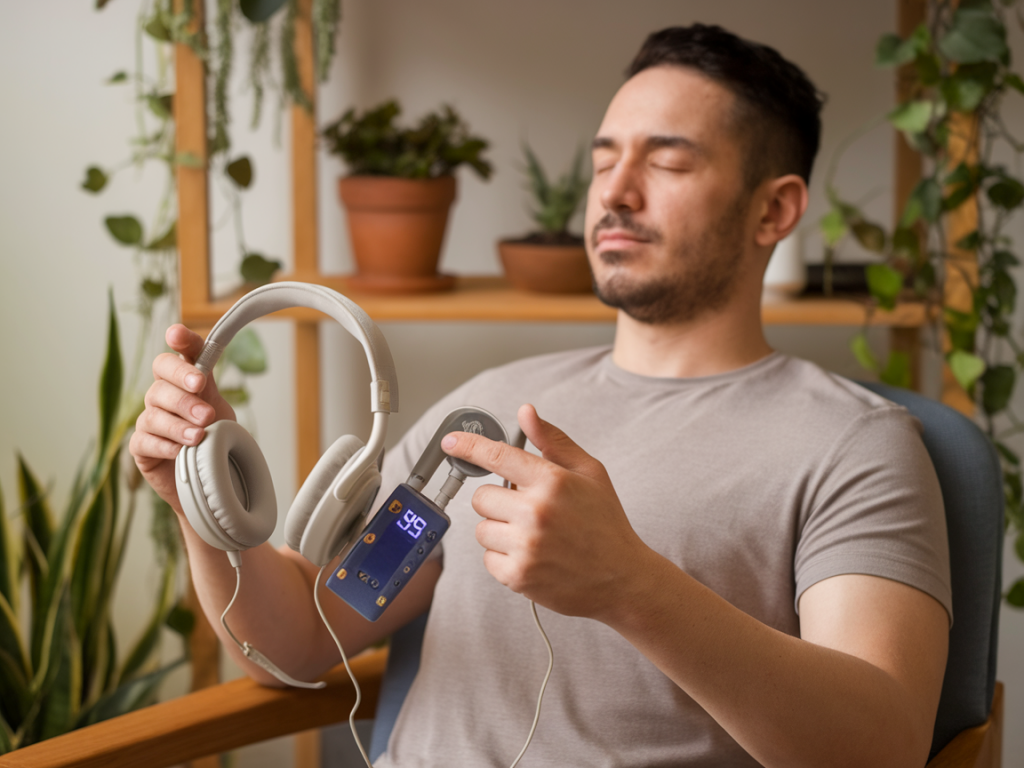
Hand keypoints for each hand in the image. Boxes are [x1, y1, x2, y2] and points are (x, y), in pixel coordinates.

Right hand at [129, 324, 235, 511]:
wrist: (212, 480)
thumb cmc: (216, 440)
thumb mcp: (220, 412)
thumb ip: (211, 392)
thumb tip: (201, 373)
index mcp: (186, 381)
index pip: (181, 354)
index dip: (180, 342)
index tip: (177, 335)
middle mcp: (163, 395)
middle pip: (162, 381)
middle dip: (184, 395)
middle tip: (207, 412)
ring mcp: (148, 420)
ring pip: (155, 413)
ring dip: (179, 425)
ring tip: (200, 436)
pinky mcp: (140, 446)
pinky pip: (145, 441)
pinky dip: (165, 446)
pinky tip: (181, 452)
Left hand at [441, 404, 651, 621]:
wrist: (623, 579)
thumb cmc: (605, 522)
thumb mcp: (590, 473)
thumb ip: (553, 441)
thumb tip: (526, 412)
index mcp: (552, 481)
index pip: (496, 455)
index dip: (468, 446)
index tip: (451, 442)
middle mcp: (536, 512)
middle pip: (481, 497)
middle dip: (498, 501)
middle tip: (525, 510)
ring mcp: (526, 546)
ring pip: (481, 529)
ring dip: (500, 531)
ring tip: (533, 536)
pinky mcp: (518, 575)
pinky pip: (488, 558)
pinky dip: (504, 558)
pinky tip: (532, 556)